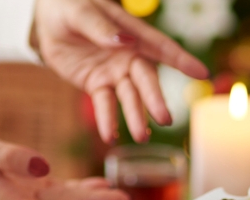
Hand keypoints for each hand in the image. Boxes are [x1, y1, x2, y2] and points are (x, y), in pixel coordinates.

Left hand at [34, 0, 208, 143]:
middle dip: (155, 99)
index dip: (182, 60)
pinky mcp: (97, 85)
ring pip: (129, 97)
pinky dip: (107, 120)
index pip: (161, 46)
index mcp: (130, 32)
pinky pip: (104, 105)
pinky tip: (110, 136)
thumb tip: (123, 42)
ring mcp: (114, 72)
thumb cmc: (69, 7)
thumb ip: (100, 27)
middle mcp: (128, 55)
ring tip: (141, 137)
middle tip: (164, 118)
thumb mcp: (79, 12)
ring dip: (135, 116)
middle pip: (146, 80)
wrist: (48, 21)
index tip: (202, 73)